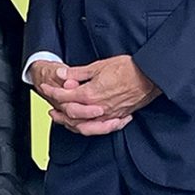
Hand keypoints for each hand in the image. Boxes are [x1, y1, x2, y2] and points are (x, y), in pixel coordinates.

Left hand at [40, 55, 157, 135]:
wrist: (149, 76)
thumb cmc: (127, 69)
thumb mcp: (98, 66)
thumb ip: (77, 73)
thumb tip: (62, 74)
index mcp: (90, 94)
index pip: (65, 96)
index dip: (52, 91)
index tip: (45, 88)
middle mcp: (97, 108)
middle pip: (72, 114)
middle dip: (59, 111)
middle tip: (51, 107)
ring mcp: (108, 115)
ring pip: (84, 126)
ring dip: (71, 123)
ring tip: (64, 119)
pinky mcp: (117, 117)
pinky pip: (99, 128)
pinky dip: (90, 128)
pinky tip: (86, 124)